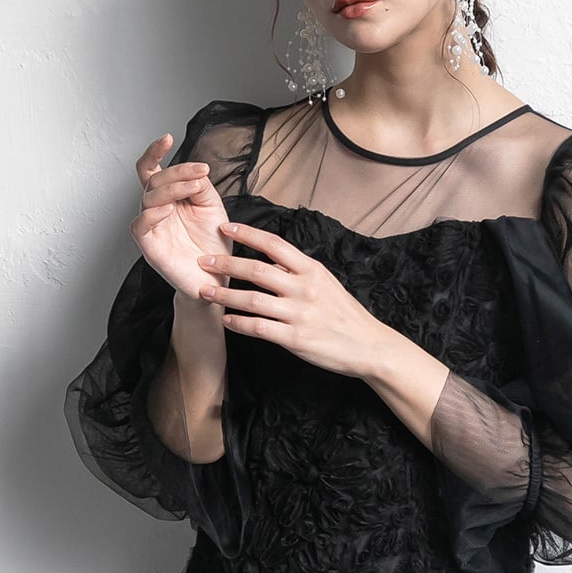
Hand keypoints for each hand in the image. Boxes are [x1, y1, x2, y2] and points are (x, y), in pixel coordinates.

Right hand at [129, 134, 232, 298]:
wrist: (216, 280)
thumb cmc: (212, 246)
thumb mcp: (213, 207)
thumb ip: (202, 186)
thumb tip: (195, 172)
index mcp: (169, 198)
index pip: (154, 170)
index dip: (155, 152)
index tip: (167, 137)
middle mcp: (157, 210)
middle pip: (153, 180)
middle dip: (177, 172)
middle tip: (200, 172)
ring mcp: (152, 228)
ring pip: (148, 198)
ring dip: (170, 188)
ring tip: (192, 187)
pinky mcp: (149, 247)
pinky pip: (139, 226)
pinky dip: (151, 214)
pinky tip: (168, 209)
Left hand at [195, 221, 385, 377]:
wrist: (368, 345)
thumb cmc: (345, 314)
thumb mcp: (326, 283)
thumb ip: (297, 271)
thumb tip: (269, 259)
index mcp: (311, 270)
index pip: (274, 244)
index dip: (247, 233)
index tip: (225, 227)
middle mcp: (304, 288)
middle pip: (256, 269)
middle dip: (226, 263)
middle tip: (203, 260)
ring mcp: (299, 313)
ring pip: (252, 299)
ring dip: (224, 294)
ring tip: (205, 290)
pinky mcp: (295, 338)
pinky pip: (259, 327)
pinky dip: (238, 323)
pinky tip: (226, 320)